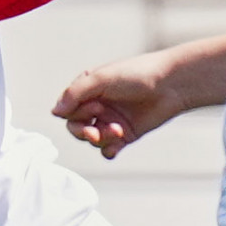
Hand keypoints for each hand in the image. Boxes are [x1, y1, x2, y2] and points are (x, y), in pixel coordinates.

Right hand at [56, 58, 185, 157]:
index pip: (68, 109)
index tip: (94, 108)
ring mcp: (111, 121)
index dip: (75, 114)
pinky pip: (108, 149)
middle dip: (83, 131)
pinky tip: (115, 147)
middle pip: (76, 127)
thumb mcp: (101, 78)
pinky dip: (108, 150)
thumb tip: (55, 112)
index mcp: (88, 90)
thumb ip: (75, 94)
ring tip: (118, 131)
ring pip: (93, 140)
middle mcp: (97, 106)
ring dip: (101, 139)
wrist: (171, 85)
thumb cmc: (137, 74)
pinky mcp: (125, 135)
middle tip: (95, 132)